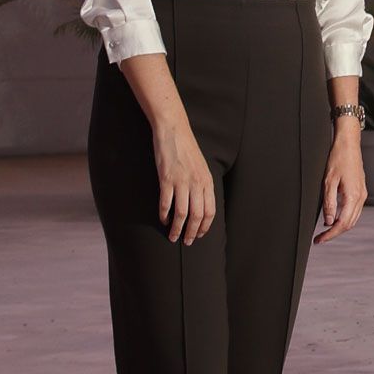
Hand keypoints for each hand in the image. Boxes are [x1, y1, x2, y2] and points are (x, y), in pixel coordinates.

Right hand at [152, 119, 215, 244]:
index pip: (210, 210)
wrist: (174, 131)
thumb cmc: (187, 149)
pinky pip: (166, 203)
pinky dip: (164, 215)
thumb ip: (202, 184)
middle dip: (192, 232)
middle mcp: (197, 183)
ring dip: (177, 229)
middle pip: (197, 215)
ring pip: (182, 213)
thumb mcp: (201, 167)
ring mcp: (181, 181)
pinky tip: (163, 220)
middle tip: (187, 242)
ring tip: (173, 236)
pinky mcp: (166, 179)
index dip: (205, 226)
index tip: (199, 235)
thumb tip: (201, 205)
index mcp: (207, 181)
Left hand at [314, 123, 365, 242]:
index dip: (330, 234)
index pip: (342, 223)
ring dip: (339, 227)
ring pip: (353, 218)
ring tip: (324, 230)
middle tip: (319, 238)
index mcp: (353, 196)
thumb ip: (329, 203)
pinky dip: (344, 218)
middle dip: (334, 233)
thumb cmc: (338, 158)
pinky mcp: (361, 190)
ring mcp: (362, 194)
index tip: (319, 240)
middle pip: (349, 224)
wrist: (349, 144)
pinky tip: (333, 218)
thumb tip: (327, 221)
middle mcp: (360, 197)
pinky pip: (354, 210)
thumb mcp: (328, 181)